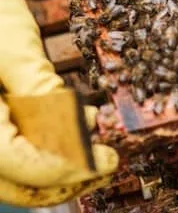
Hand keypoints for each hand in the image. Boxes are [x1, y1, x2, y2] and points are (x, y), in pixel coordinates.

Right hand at [0, 0, 117, 206]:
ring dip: (62, 170)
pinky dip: (48, 151)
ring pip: (16, 177)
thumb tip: (79, 129)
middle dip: (68, 180)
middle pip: (18, 184)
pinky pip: (16, 153)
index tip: (108, 160)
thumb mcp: (11, 50)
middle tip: (110, 163)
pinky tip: (79, 132)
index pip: (23, 166)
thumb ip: (40, 93)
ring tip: (100, 152)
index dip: (70, 169)